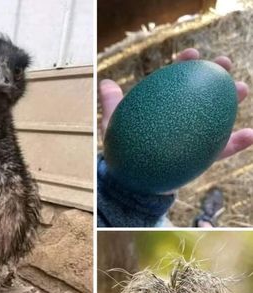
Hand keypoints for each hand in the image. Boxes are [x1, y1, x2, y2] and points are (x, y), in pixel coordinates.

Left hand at [99, 48, 252, 160]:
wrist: (130, 185)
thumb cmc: (123, 153)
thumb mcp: (114, 128)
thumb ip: (112, 106)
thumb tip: (105, 82)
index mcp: (162, 107)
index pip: (174, 81)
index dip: (184, 66)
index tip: (192, 55)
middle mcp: (180, 119)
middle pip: (200, 94)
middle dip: (214, 75)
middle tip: (223, 64)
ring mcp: (192, 137)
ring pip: (215, 117)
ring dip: (231, 101)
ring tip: (241, 90)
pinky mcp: (199, 158)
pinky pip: (219, 151)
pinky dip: (235, 144)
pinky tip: (250, 135)